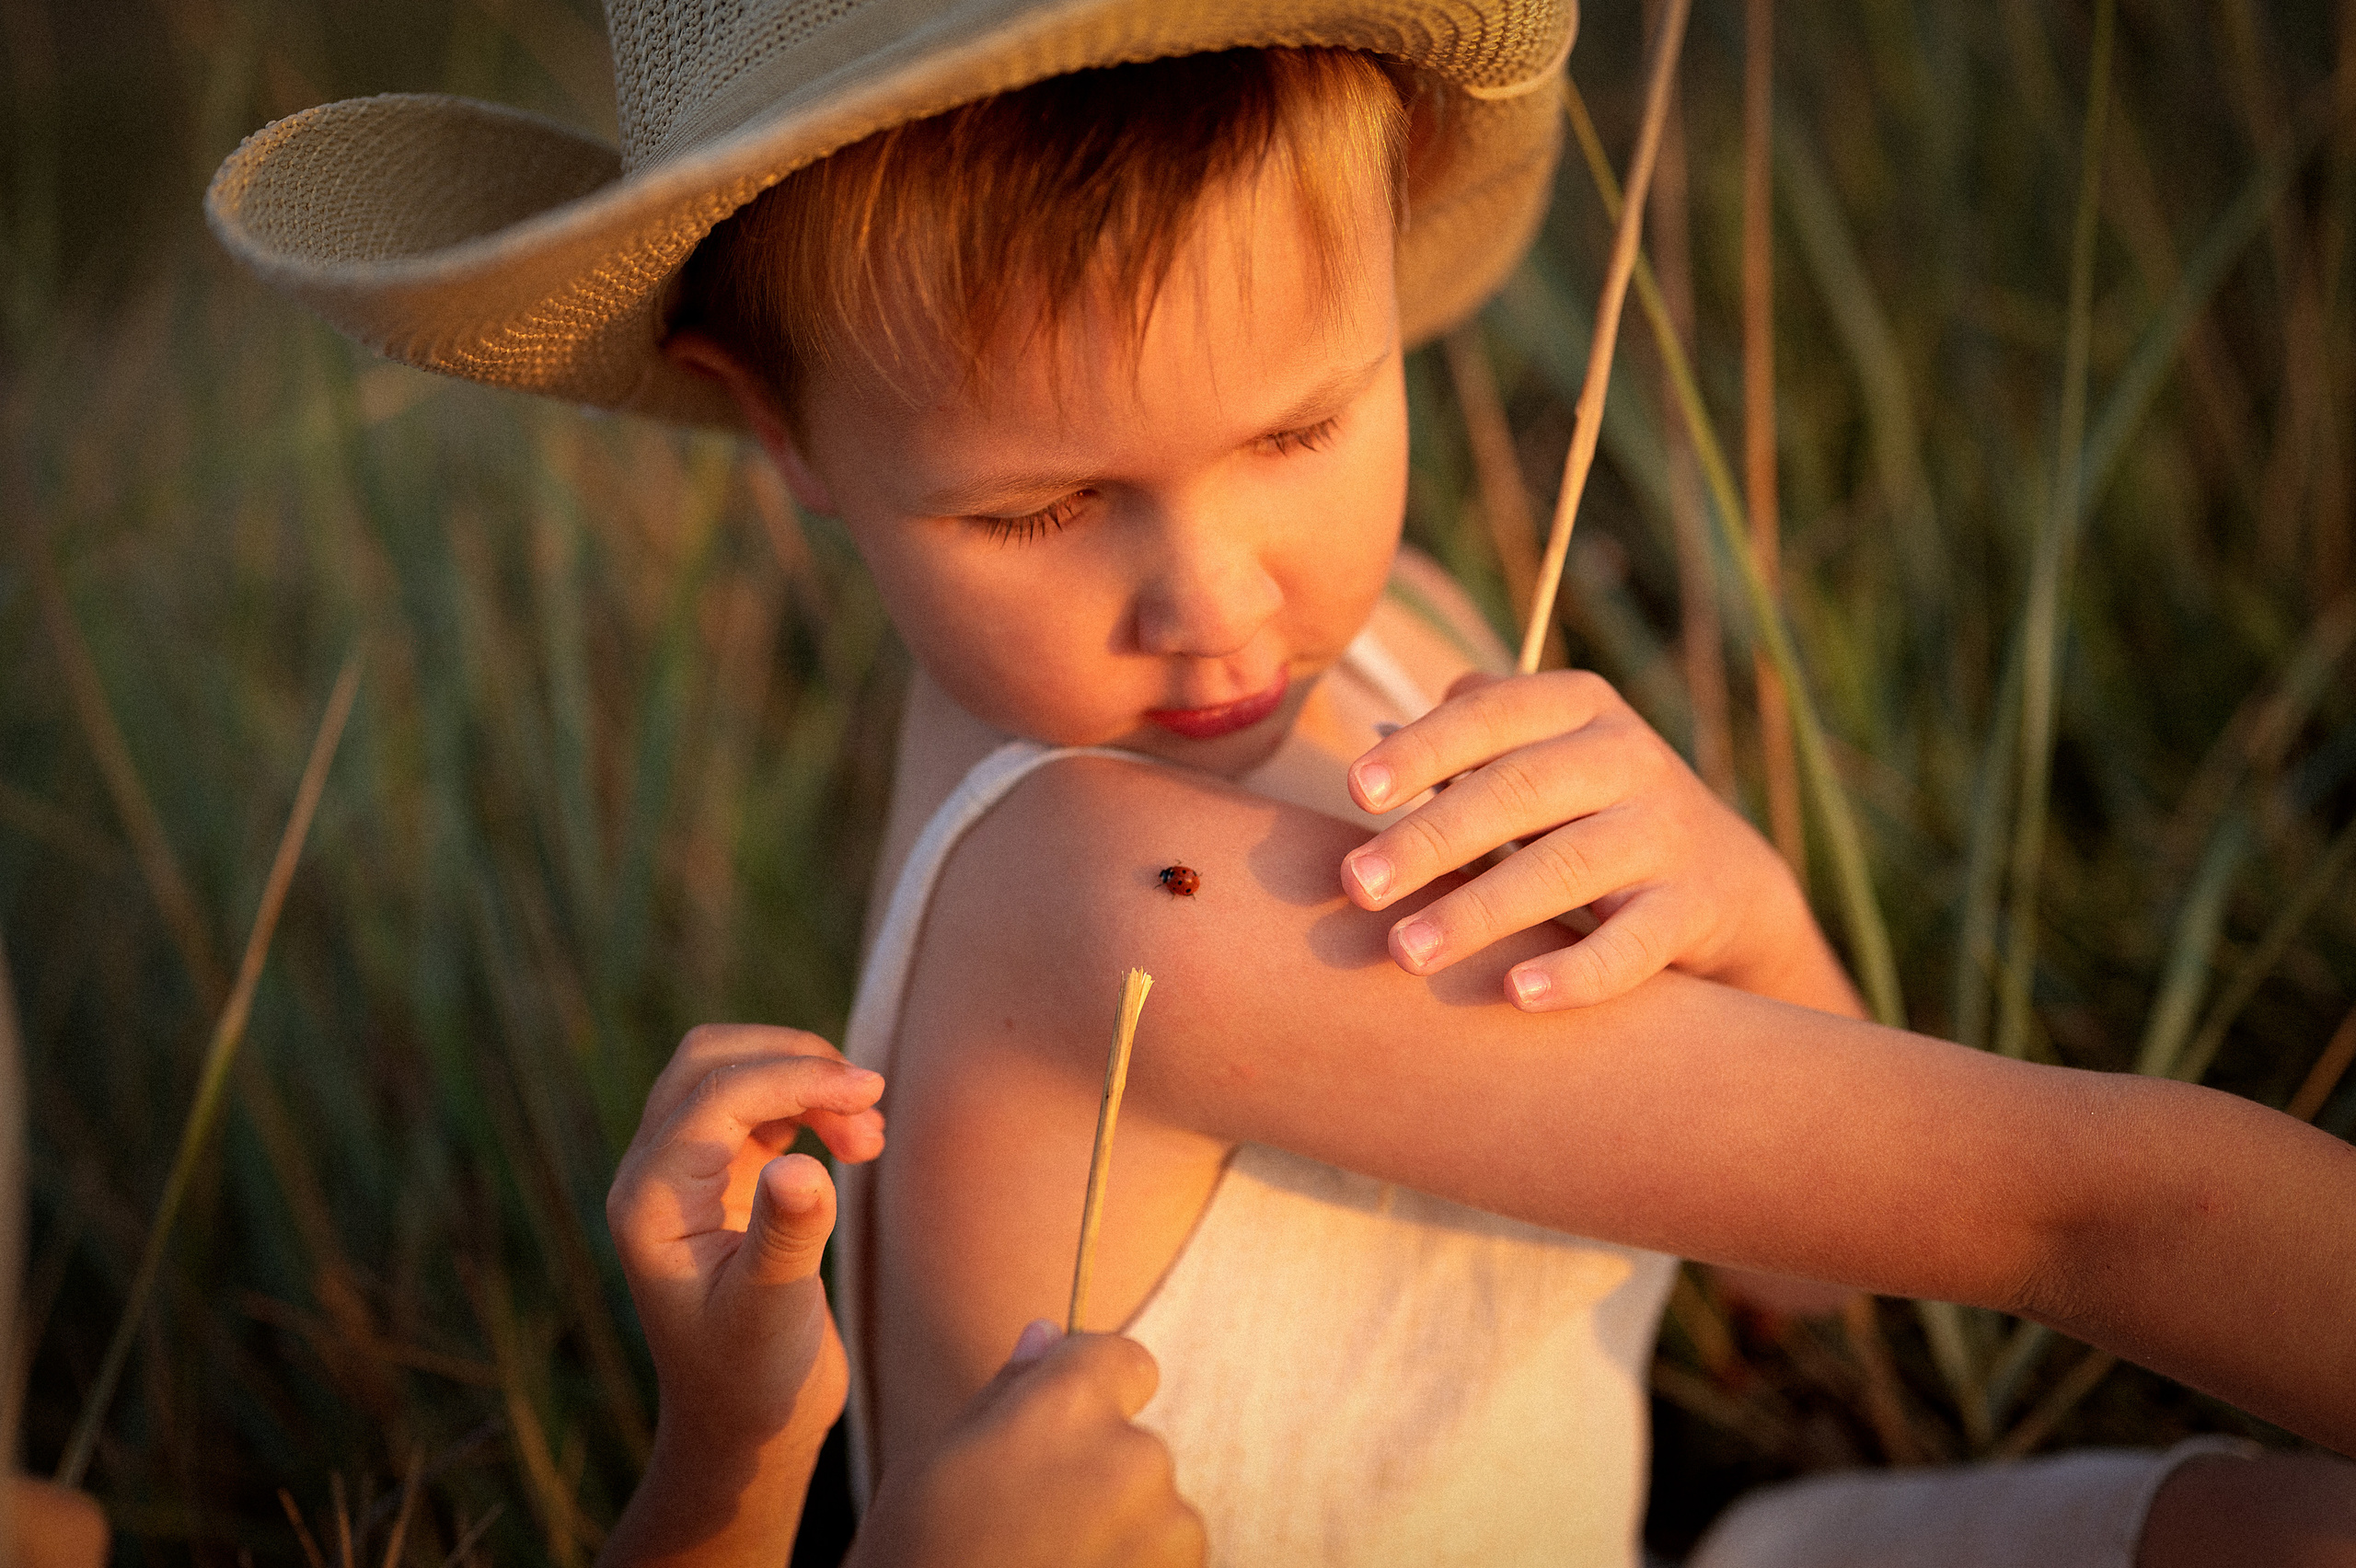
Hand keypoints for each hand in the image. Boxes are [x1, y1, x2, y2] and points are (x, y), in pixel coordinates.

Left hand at [607, 1025, 884, 1453]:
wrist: (744, 1423)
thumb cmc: (753, 1378)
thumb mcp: (774, 1312)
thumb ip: (786, 1234)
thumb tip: (801, 1165)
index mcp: (650, 1201)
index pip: (718, 1096)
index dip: (797, 1079)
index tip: (870, 1095)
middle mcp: (654, 1174)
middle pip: (710, 1059)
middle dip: (795, 1063)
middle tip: (869, 1103)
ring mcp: (683, 1172)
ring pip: (733, 1072)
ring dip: (805, 1081)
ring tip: (870, 1135)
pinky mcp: (720, 1178)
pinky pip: (757, 1104)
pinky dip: (808, 1103)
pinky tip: (853, 1142)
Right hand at [849, 1325, 1205, 1567]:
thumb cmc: (917, 1560)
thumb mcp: (933, 1467)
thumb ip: (1006, 1393)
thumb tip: (1045, 1333)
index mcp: (1069, 1408)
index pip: (1124, 1359)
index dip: (1095, 1391)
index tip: (1060, 1434)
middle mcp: (1135, 1455)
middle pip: (1134, 1443)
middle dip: (1097, 1476)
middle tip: (1030, 1528)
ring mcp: (1170, 1529)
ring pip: (1155, 1511)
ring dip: (1119, 1534)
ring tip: (1049, 1566)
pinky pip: (1168, 1561)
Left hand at [1341, 670, 1853, 1011]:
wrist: (1724, 879)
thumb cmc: (1587, 808)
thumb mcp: (1545, 751)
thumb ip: (1470, 741)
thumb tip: (1376, 750)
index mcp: (1579, 706)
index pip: (1492, 716)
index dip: (1424, 750)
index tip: (1356, 791)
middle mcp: (1628, 757)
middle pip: (1516, 792)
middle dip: (1431, 839)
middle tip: (1357, 885)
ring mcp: (1664, 832)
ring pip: (1563, 868)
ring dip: (1478, 911)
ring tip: (1407, 951)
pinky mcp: (1689, 909)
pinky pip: (1631, 944)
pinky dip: (1576, 972)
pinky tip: (1516, 995)